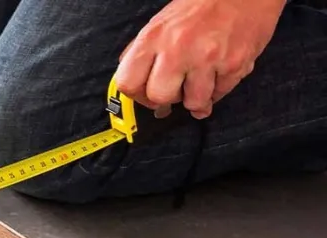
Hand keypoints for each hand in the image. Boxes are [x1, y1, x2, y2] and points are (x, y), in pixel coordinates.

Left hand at [114, 0, 283, 118]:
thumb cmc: (201, 7)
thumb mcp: (160, 23)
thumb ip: (144, 53)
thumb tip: (134, 84)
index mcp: (153, 37)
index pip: (128, 83)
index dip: (137, 95)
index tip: (147, 94)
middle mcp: (177, 49)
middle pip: (159, 97)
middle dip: (168, 99)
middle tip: (176, 89)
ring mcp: (207, 58)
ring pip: (193, 103)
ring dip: (196, 98)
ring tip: (200, 80)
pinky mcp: (233, 65)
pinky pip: (220, 95)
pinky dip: (218, 89)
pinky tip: (217, 73)